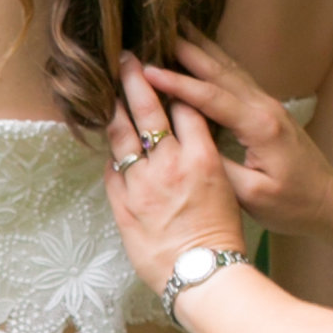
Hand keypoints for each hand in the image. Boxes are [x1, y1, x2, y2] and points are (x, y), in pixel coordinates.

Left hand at [103, 54, 246, 295]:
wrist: (202, 276)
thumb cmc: (222, 238)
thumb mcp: (227, 190)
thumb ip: (207, 160)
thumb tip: (194, 142)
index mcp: (202, 159)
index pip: (186, 108)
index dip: (174, 84)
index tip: (162, 66)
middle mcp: (170, 165)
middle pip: (148, 110)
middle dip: (135, 78)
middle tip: (125, 57)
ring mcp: (142, 184)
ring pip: (122, 135)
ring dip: (113, 108)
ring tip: (105, 87)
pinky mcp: (123, 205)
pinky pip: (111, 170)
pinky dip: (110, 153)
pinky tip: (107, 140)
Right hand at [141, 34, 332, 239]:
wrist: (329, 201)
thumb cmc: (293, 204)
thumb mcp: (253, 196)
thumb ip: (219, 169)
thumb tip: (187, 147)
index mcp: (259, 127)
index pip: (210, 97)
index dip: (176, 83)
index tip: (147, 71)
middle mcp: (264, 108)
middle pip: (220, 72)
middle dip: (187, 51)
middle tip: (157, 32)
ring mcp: (268, 105)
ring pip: (230, 69)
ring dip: (203, 48)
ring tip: (178, 28)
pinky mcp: (268, 110)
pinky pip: (237, 78)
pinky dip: (217, 61)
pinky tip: (206, 53)